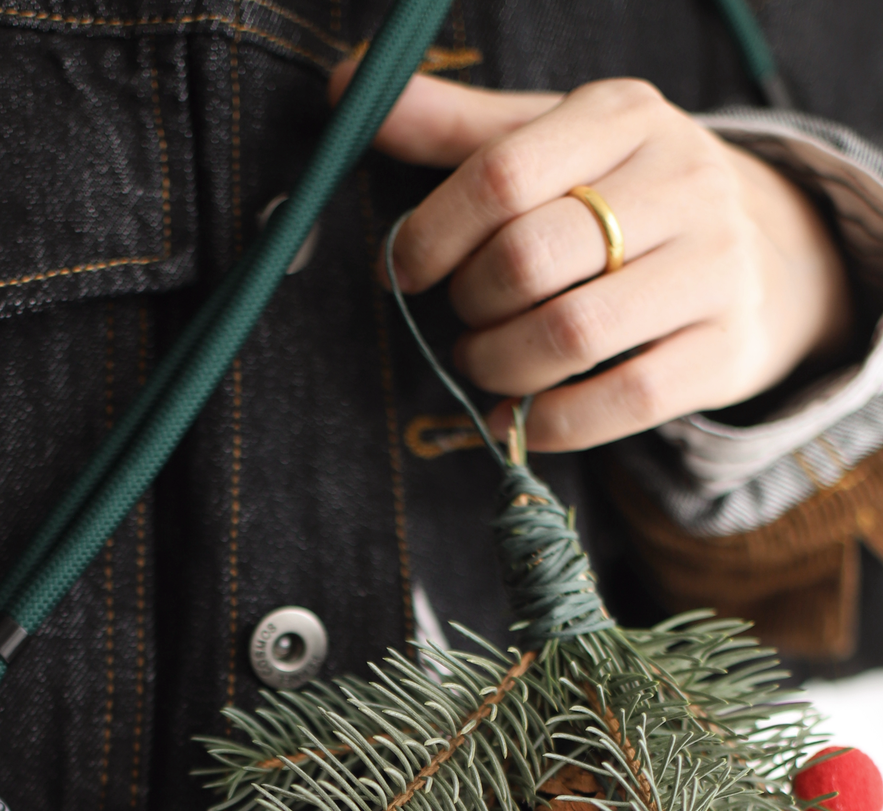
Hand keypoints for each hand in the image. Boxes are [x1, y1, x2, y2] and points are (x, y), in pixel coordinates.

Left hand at [329, 68, 855, 450]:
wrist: (763, 251)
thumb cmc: (621, 196)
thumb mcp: (551, 142)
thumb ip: (454, 129)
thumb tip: (346, 88)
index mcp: (623, 115)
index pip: (499, 176)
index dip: (430, 235)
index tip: (406, 269)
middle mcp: (681, 180)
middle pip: (527, 261)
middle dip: (470, 305)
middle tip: (464, 316)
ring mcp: (713, 266)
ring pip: (569, 335)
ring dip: (498, 366)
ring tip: (484, 361)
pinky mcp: (724, 348)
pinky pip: (620, 401)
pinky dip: (548, 423)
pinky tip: (516, 416)